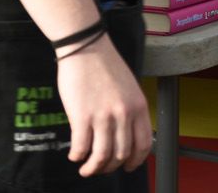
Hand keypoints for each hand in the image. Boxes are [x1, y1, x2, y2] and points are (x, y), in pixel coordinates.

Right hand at [57, 40, 152, 176]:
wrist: (87, 48)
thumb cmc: (106, 66)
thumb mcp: (129, 88)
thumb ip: (129, 110)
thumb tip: (124, 134)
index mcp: (139, 106)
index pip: (144, 144)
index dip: (135, 161)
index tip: (127, 167)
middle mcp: (125, 114)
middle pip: (121, 154)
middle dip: (110, 167)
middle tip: (101, 168)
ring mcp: (104, 116)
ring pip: (102, 156)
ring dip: (92, 168)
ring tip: (85, 169)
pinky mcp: (82, 116)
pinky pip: (81, 147)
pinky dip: (77, 156)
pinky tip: (74, 155)